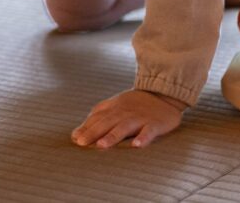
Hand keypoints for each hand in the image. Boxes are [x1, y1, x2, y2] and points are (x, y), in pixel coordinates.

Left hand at [71, 89, 187, 148]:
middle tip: (82, 143)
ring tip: (102, 145)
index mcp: (114, 108)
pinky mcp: (155, 124)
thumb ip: (96, 117)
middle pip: (107, 122)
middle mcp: (125, 113)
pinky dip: (143, 138)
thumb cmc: (135, 104)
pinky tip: (136, 145)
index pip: (97, 119)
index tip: (75, 139)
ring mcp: (140, 118)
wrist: (164, 94)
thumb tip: (75, 134)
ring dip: (113, 136)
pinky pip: (149, 131)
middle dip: (94, 132)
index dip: (86, 128)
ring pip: (125, 127)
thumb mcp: (114, 106)